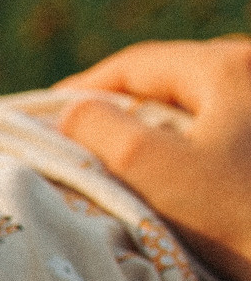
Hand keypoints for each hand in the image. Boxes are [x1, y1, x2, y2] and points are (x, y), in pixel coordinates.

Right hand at [57, 37, 250, 280]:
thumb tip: (74, 111)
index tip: (50, 115)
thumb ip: (101, 129)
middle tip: (90, 133)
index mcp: (227, 66)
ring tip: (138, 151)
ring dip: (168, 118)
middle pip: (177, 75)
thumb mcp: (153, 169)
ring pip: (209, 96)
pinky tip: (193, 166)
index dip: (87, 87)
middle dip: (129, 101)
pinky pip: (234, 116)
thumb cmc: (241, 216)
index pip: (138, 64)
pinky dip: (202, 133)